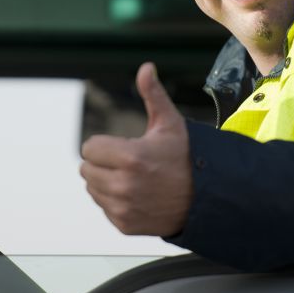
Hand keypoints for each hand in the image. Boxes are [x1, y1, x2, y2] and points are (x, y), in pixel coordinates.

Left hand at [80, 62, 192, 236]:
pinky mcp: (125, 225)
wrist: (207, 196)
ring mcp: (124, 208)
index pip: (89, 148)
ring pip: (93, 189)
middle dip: (104, 163)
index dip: (105, 144)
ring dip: (107, 182)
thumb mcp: (170, 123)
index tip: (124, 146)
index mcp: (130, 157)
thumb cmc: (187, 157)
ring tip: (134, 178)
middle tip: (130, 163)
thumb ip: (152, 94)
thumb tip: (146, 67)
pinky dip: (115, 201)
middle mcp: (123, 185)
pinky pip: (104, 208)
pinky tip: (138, 195)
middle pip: (86, 169)